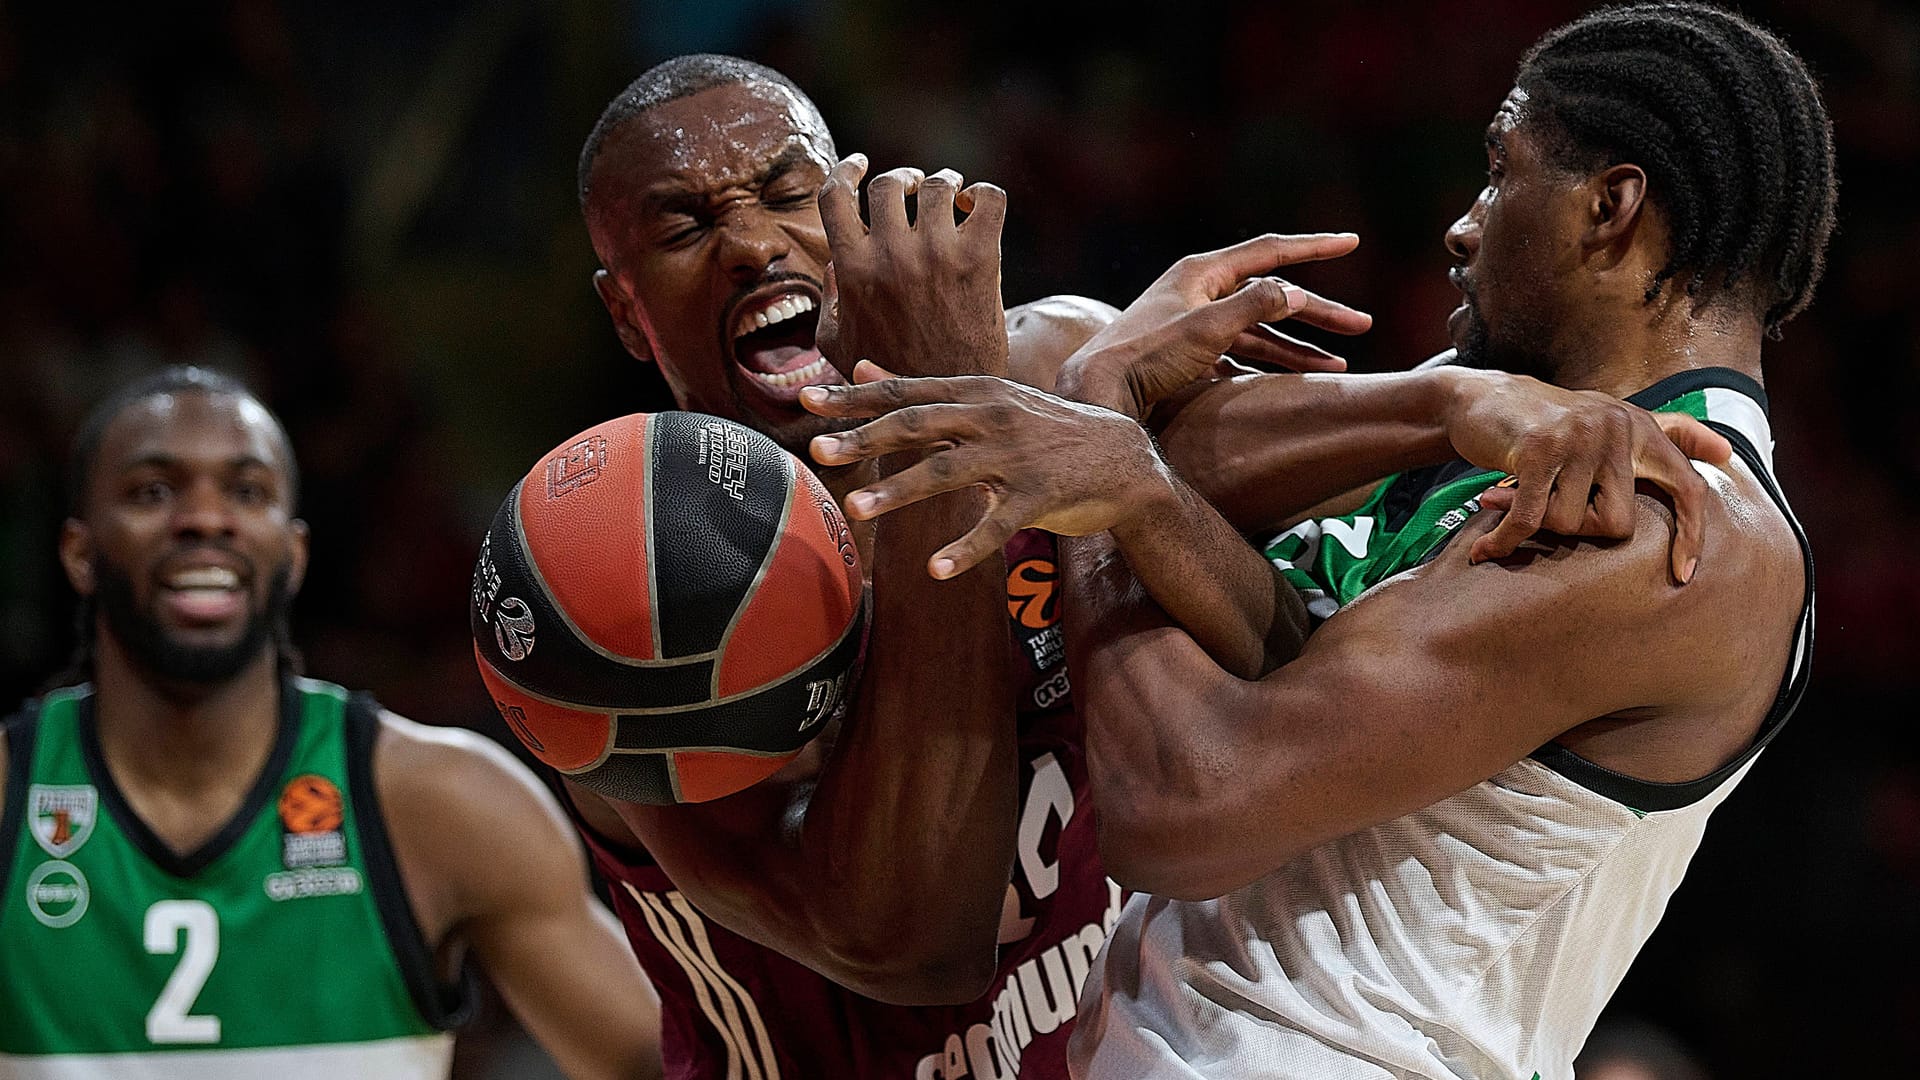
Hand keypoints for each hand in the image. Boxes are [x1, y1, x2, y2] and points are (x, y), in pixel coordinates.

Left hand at [802, 363, 1172, 577]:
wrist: (1124, 456)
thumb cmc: (1044, 431)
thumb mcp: (986, 400)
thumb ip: (922, 391)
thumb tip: (860, 366)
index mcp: (973, 393)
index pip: (904, 393)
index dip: (854, 398)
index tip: (805, 400)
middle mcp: (990, 417)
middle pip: (918, 424)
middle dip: (865, 438)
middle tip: (819, 452)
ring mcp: (1016, 456)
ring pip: (948, 472)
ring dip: (899, 490)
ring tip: (857, 510)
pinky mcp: (1041, 495)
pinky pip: (997, 525)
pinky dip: (965, 548)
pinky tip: (936, 570)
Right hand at [816, 155, 1008, 378]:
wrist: (946, 404)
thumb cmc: (887, 376)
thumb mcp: (837, 341)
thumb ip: (829, 297)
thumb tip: (836, 259)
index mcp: (852, 269)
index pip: (836, 195)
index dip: (846, 171)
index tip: (858, 164)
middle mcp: (892, 255)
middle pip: (889, 183)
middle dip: (901, 179)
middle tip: (913, 189)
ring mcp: (937, 255)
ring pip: (938, 184)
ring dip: (942, 183)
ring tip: (948, 196)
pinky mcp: (979, 261)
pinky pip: (988, 198)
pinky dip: (983, 193)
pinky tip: (974, 207)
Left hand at [1055, 233, 1373, 418]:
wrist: (1098, 392)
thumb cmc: (1145, 357)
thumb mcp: (1205, 329)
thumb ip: (1253, 307)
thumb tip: (1294, 292)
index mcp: (1202, 273)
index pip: (1270, 251)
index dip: (1314, 247)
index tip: (1352, 242)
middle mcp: (1200, 292)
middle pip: (1272, 296)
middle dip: (1318, 312)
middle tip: (1362, 326)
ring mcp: (1195, 324)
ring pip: (1260, 330)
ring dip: (1299, 347)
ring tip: (1337, 366)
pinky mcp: (1190, 354)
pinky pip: (1241, 354)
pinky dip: (1270, 365)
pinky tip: (1295, 379)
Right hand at [1443, 369, 1732, 582]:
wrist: (1481, 397)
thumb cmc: (1548, 420)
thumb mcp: (1613, 420)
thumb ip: (1671, 435)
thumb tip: (1727, 452)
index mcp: (1640, 428)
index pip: (1686, 487)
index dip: (1691, 534)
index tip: (1684, 575)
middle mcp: (1617, 427)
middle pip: (1617, 523)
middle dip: (1578, 528)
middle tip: (1546, 508)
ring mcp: (1578, 438)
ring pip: (1570, 523)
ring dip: (1533, 522)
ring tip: (1511, 497)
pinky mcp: (1537, 450)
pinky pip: (1529, 519)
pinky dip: (1504, 540)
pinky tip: (1484, 550)